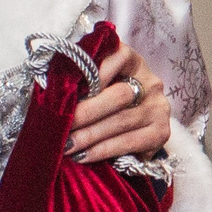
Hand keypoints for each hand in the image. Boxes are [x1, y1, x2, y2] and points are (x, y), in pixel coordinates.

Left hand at [69, 46, 171, 162]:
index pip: (118, 56)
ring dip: (90, 135)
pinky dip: (103, 151)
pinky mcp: (161, 133)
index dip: (96, 71)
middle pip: (119, 95)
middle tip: (62, 124)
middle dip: (87, 112)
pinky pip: (129, 143)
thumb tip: (51, 92)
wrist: (132, 129)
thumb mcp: (95, 84)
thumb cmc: (104, 101)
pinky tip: (84, 156)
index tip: (72, 87)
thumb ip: (81, 82)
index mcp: (133, 61)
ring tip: (67, 145)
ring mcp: (159, 108)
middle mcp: (151, 82)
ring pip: (122, 121)